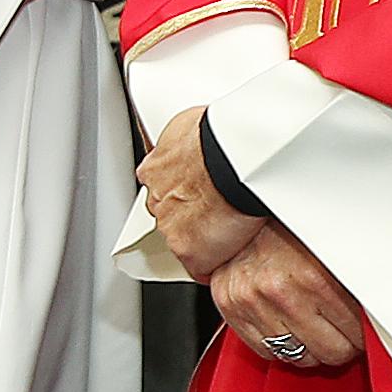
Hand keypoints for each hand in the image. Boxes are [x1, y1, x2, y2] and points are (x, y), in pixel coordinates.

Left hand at [135, 106, 267, 280]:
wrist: (237, 160)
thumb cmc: (222, 136)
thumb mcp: (192, 124)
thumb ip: (187, 137)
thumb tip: (198, 133)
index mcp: (155, 169)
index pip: (162, 188)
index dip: (184, 192)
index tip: (200, 192)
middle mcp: (157, 199)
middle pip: (171, 214)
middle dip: (191, 213)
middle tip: (220, 209)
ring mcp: (170, 227)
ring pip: (183, 239)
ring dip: (203, 237)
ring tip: (231, 229)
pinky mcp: (188, 251)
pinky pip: (199, 266)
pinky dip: (212, 264)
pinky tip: (229, 254)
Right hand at [202, 222, 369, 374]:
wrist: (244, 208)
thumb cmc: (289, 229)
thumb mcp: (332, 252)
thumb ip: (354, 285)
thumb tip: (379, 316)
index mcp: (315, 279)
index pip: (356, 335)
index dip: (363, 333)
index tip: (360, 327)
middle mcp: (282, 292)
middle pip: (330, 352)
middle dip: (340, 343)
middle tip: (339, 329)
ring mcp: (253, 302)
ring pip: (298, 356)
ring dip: (308, 346)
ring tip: (311, 326)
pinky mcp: (230, 307)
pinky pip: (264, 351)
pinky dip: (277, 344)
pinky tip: (285, 325)